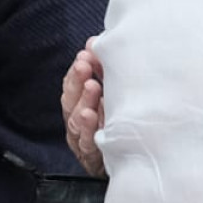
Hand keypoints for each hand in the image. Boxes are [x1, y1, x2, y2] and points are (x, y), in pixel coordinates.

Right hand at [60, 41, 106, 177]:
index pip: (72, 85)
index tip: (85, 55)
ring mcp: (84, 140)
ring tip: (92, 89)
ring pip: (77, 122)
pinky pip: (88, 144)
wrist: (131, 160)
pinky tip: (95, 118)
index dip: (76, 71)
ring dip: (83, 103)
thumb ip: (101, 69)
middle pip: (71, 101)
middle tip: (85, 66)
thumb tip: (94, 41)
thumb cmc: (117, 121)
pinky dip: (90, 131)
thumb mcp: (110, 92)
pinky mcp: (93, 158)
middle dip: (77, 82)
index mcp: (80, 104)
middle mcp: (78, 122)